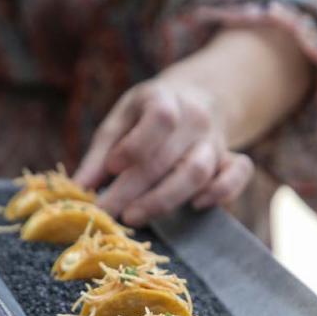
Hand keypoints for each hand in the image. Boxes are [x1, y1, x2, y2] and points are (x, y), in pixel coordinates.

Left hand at [74, 79, 252, 226]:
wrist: (198, 98)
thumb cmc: (148, 117)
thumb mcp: (121, 121)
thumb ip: (100, 154)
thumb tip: (77, 189)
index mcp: (164, 98)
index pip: (160, 119)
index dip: (135, 146)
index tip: (111, 169)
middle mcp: (195, 118)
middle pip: (169, 157)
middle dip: (134, 189)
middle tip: (108, 211)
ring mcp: (216, 140)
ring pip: (198, 172)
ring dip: (164, 200)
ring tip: (133, 216)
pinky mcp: (232, 159)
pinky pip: (238, 175)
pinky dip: (222, 192)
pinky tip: (195, 206)